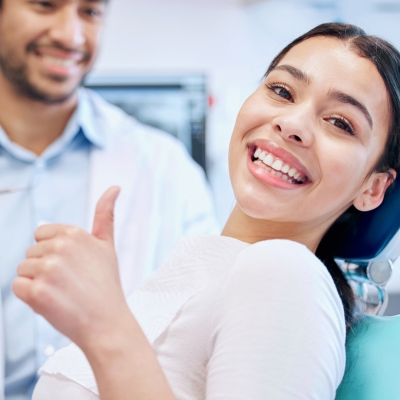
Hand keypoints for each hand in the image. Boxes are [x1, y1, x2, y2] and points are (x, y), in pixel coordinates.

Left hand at [13, 186, 129, 349]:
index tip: (73, 267)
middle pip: (31, 253)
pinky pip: (17, 286)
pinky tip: (52, 302)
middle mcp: (60, 247)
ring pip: (23, 269)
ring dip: (37, 283)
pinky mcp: (36, 292)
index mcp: (75, 233)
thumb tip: (115, 187)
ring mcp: (48, 269)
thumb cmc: (106, 285)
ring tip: (63, 293)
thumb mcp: (108, 246)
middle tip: (70, 283)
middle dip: (45, 268)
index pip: (42, 235)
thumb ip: (105, 215)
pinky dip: (29, 297)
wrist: (108, 323)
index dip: (54, 253)